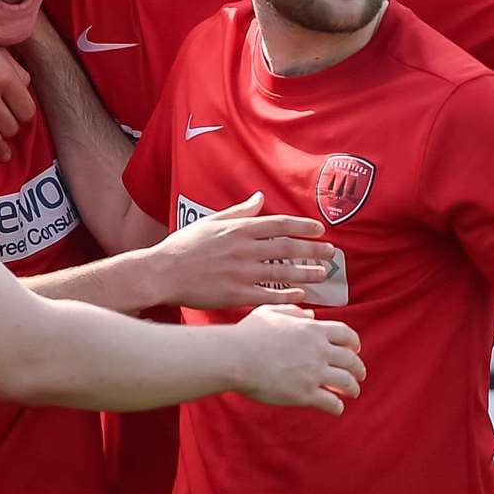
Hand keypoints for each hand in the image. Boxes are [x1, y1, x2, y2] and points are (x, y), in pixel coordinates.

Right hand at [153, 192, 336, 308]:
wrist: (162, 273)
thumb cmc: (183, 246)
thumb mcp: (210, 221)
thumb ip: (239, 211)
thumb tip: (260, 197)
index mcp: (238, 229)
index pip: (280, 225)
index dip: (304, 227)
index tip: (320, 230)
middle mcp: (243, 249)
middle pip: (287, 248)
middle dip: (313, 250)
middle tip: (331, 253)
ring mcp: (240, 273)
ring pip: (282, 272)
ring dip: (306, 273)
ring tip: (322, 274)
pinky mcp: (235, 294)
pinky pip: (268, 295)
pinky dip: (287, 296)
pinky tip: (301, 295)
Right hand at [232, 304, 363, 412]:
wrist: (235, 357)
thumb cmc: (248, 334)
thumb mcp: (270, 313)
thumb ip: (293, 311)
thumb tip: (311, 316)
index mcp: (312, 329)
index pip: (346, 334)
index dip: (355, 343)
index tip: (356, 349)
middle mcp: (318, 350)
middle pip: (351, 360)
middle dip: (359, 368)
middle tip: (359, 375)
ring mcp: (313, 373)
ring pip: (346, 382)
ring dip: (353, 388)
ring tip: (353, 392)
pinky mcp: (305, 393)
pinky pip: (331, 402)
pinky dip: (337, 406)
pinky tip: (337, 409)